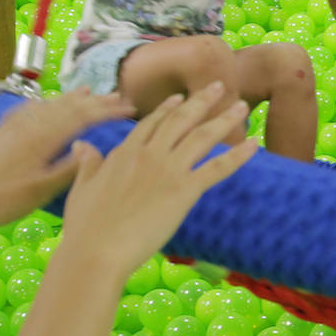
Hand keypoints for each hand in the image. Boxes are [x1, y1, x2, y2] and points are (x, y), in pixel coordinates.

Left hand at [0, 89, 133, 229]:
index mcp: (43, 138)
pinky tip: (50, 102)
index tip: (128, 109)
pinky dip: (48, 103)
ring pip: (51, 105)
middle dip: (96, 101)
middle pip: (69, 106)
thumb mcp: (41, 190)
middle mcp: (31, 125)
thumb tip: (92, 148)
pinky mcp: (6, 130)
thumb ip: (69, 169)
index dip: (107, 111)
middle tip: (120, 97)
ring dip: (74, 98)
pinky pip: (33, 109)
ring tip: (92, 91)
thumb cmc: (4, 199)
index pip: (82, 117)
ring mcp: (17, 125)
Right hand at [57, 83, 255, 275]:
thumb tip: (82, 145)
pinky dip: (238, 155)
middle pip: (180, 120)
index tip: (180, 97)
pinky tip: (254, 145)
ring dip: (224, 118)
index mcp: (123, 153)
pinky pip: (217, 167)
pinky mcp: (184, 190)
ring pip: (202, 136)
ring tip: (242, 105)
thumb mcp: (81, 188)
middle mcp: (148, 154)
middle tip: (218, 85)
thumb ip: (87, 163)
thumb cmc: (84, 227)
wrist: (97, 250)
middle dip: (201, 100)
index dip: (167, 109)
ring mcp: (168, 170)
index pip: (150, 123)